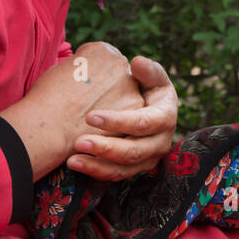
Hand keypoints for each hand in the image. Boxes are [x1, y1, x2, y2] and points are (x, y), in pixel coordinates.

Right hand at [0, 41, 139, 180]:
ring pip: (125, 94)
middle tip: (84, 100)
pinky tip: (97, 125)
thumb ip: (82, 65)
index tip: (76, 84)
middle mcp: (121, 63)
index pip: (103, 59)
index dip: (88, 73)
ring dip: (113, 102)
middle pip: (118, 74)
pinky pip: (127, 114)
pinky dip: (115, 121)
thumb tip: (89, 71)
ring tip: (87, 114)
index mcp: (102, 49)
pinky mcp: (134, 112)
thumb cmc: (46, 98)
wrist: (48, 127)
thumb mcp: (62, 67)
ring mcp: (130, 87)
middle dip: (106, 86)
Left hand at [67, 55, 178, 181]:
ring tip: (72, 159)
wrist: (146, 105)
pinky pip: (116, 175)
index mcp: (165, 116)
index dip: (118, 121)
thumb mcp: (152, 76)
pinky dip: (96, 171)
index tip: (90, 117)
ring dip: (98, 165)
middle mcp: (161, 141)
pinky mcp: (136, 168)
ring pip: (124, 168)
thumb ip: (147, 70)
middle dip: (105, 148)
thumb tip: (137, 63)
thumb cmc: (145, 86)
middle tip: (78, 142)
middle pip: (134, 151)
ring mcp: (149, 158)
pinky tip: (76, 165)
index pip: (143, 123)